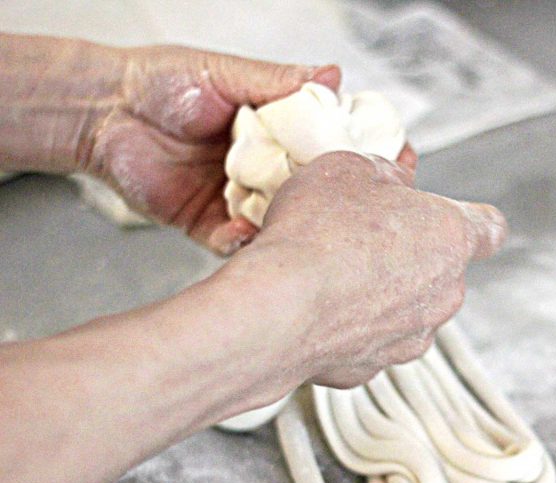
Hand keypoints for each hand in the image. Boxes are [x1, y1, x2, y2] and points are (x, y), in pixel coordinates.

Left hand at [84, 45, 346, 253]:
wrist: (104, 112)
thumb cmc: (160, 83)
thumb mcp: (227, 74)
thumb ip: (279, 82)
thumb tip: (332, 74)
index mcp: (271, 131)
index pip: (317, 151)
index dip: (337, 160)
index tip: (358, 166)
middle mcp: (259, 168)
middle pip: (302, 192)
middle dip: (315, 200)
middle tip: (331, 204)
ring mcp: (235, 198)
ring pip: (272, 222)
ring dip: (282, 225)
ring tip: (292, 223)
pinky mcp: (208, 224)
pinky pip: (233, 243)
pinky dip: (241, 242)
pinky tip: (246, 234)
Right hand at [222, 151, 506, 388]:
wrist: (279, 308)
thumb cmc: (317, 234)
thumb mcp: (349, 169)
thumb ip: (384, 174)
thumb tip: (394, 181)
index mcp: (451, 237)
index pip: (490, 229)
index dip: (472, 220)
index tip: (451, 216)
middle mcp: (444, 294)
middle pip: (441, 270)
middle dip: (409, 255)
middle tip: (362, 235)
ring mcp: (411, 337)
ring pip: (407, 310)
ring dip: (379, 295)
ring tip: (331, 274)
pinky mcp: (372, 369)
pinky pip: (366, 340)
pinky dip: (346, 327)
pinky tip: (314, 309)